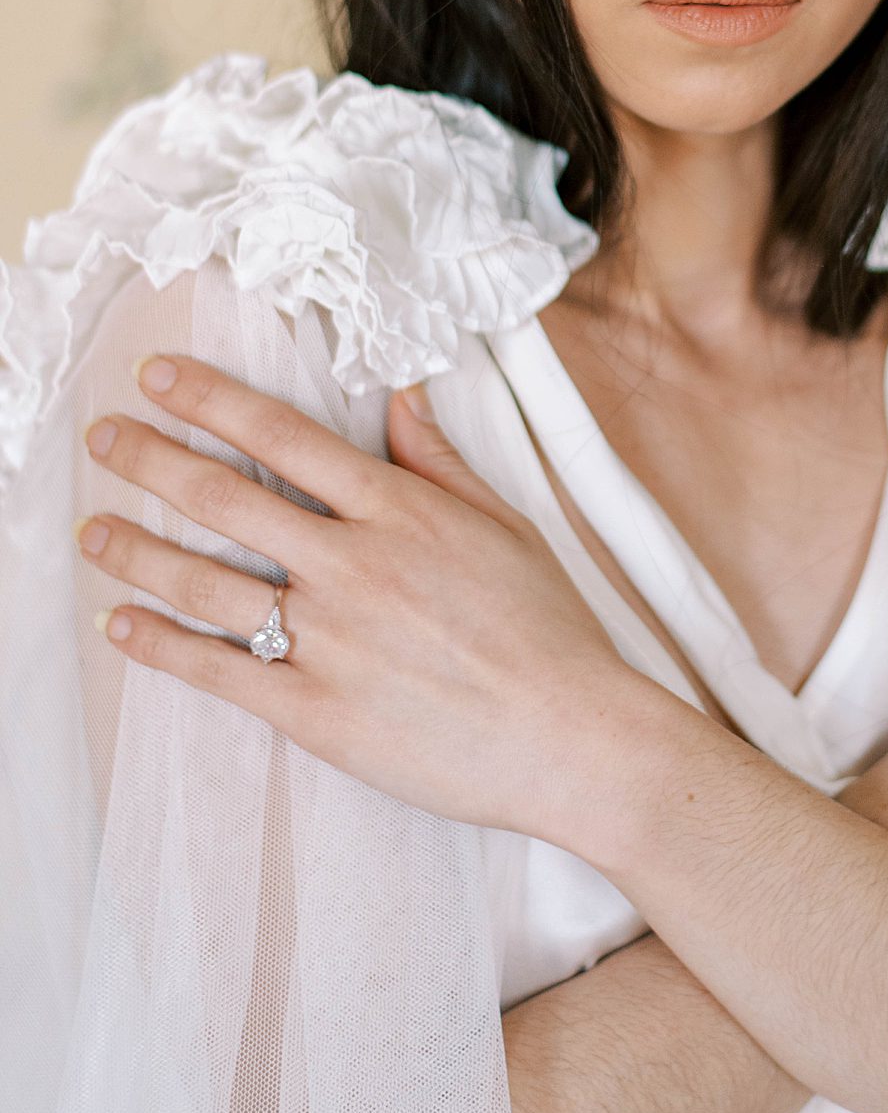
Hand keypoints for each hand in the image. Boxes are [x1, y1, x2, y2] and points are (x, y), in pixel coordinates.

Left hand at [78, 353, 653, 846]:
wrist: (571, 735)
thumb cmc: (548, 631)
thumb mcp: (505, 524)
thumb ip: (438, 461)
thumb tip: (401, 396)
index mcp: (397, 511)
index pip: (282, 436)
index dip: (210, 400)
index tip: (157, 377)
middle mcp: (352, 565)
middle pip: (225, 497)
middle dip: (150, 458)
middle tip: (102, 436)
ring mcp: (329, 639)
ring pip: (205, 581)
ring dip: (136, 550)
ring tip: (91, 530)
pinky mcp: (315, 711)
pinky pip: (218, 670)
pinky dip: (160, 644)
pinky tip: (121, 624)